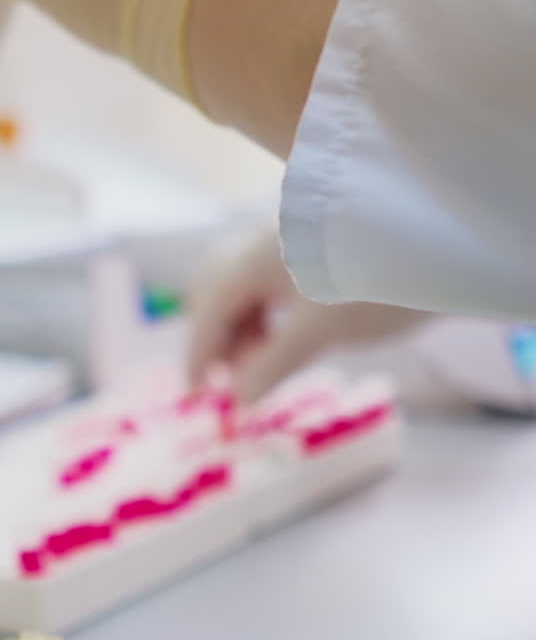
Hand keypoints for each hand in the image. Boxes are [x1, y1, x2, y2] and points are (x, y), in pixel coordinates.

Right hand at [187, 227, 429, 402]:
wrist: (442, 239)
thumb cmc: (374, 285)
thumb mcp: (319, 333)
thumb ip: (271, 367)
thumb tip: (238, 400)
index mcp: (251, 260)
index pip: (208, 312)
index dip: (199, 357)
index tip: (197, 396)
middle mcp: (262, 244)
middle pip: (216, 292)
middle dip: (219, 337)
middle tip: (233, 378)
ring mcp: (288, 243)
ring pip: (245, 288)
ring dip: (245, 328)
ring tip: (265, 362)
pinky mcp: (313, 249)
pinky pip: (271, 282)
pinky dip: (268, 314)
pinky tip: (288, 336)